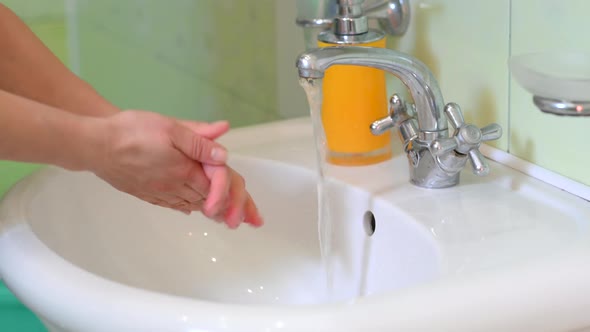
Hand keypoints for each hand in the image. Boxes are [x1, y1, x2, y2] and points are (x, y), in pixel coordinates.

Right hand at [90, 110, 262, 227]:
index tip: (248, 213)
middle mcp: (175, 186)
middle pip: (209, 202)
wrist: (96, 146)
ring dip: (211, 212)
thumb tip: (224, 154)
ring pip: (192, 205)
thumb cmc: (132, 132)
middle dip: (230, 211)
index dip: (237, 199)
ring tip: (226, 218)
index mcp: (186, 170)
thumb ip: (200, 141)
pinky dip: (188, 207)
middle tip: (247, 222)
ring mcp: (160, 192)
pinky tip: (191, 208)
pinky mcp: (147, 193)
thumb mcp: (171, 128)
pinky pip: (173, 205)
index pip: (219, 188)